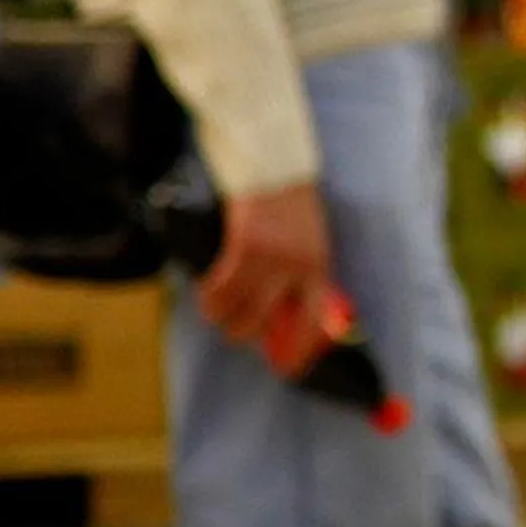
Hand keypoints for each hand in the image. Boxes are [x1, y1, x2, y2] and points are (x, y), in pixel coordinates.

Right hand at [204, 185, 333, 373]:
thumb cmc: (290, 200)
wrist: (274, 158)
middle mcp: (298, 266)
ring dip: (220, 316)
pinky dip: (209, 295)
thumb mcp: (309, 238)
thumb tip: (282, 314)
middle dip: (244, 333)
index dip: (299, 352)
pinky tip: (206, 292)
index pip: (314, 323)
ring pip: (237, 309)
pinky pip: (220, 286)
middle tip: (233, 326)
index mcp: (319, 266)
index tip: (287, 369)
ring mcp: (272, 256)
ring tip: (214, 310)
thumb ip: (300, 274)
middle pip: (264, 323)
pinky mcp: (245, 244)